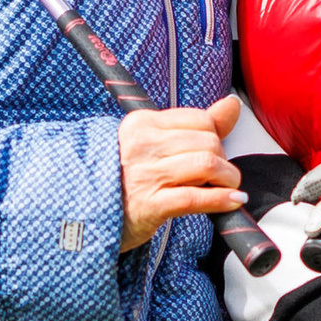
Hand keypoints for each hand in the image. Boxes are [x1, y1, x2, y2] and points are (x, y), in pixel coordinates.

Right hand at [119, 93, 242, 251]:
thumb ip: (195, 124)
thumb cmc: (125, 180)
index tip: (212, 153)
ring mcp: (145, 175)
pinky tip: (232, 201)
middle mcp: (142, 145)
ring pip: (207, 165)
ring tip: (228, 187)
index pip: (199, 119)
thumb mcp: (153, 145)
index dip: (216, 137)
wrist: (88, 215)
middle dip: (223, 160)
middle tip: (219, 175)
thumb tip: (232, 104)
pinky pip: (196, 198)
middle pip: (208, 142)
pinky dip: (222, 199)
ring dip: (228, 179)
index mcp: (141, 124)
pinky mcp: (150, 205)